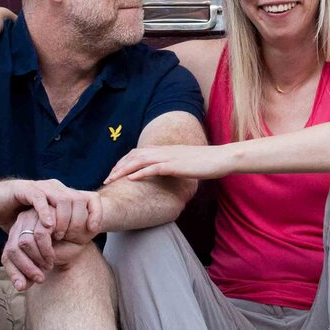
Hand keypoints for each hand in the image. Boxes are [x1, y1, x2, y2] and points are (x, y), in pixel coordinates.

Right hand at [0, 177, 100, 239]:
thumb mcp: (40, 227)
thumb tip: (74, 248)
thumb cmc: (15, 215)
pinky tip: (47, 226)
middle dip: (78, 220)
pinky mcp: (25, 188)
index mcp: (62, 195)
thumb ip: (56, 233)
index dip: (96, 212)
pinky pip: (40, 197)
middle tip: (72, 239)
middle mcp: (54, 188)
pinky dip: (45, 211)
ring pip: (62, 198)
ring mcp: (40, 187)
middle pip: (78, 199)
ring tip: (59, 235)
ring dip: (63, 218)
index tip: (94, 231)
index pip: (89, 198)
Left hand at [0, 208, 88, 289]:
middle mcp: (19, 226)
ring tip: (48, 265)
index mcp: (15, 238)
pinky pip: (40, 234)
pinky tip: (52, 256)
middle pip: (13, 250)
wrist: (78, 236)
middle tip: (40, 278)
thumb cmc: (59, 251)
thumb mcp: (42, 267)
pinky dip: (46, 249)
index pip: (7, 257)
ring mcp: (31, 217)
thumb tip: (20, 287)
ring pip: (24, 242)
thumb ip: (30, 276)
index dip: (14, 273)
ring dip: (37, 259)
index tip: (25, 286)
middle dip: (26, 268)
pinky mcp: (44, 214)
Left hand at [107, 143, 233, 184]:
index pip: (138, 152)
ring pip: (139, 160)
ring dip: (123, 170)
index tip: (114, 172)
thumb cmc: (207, 162)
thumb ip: (174, 165)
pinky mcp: (175, 165)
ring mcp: (169, 157)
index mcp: (165, 150)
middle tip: (107, 178)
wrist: (222, 158)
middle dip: (118, 166)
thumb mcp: (186, 163)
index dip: (124, 161)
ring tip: (112, 179)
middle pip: (134, 155)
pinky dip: (140, 173)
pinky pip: (153, 168)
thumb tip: (167, 173)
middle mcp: (164, 151)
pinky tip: (131, 180)